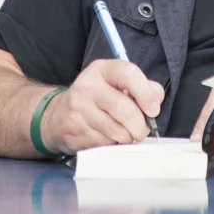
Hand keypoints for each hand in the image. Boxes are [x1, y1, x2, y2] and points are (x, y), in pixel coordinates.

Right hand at [40, 59, 164, 154]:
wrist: (58, 116)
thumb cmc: (97, 99)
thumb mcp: (116, 85)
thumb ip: (142, 88)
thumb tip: (156, 101)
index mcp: (102, 69)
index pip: (128, 73)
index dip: (145, 93)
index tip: (153, 110)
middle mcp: (88, 85)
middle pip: (125, 109)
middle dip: (140, 126)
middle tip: (141, 131)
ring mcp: (79, 108)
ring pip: (117, 130)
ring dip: (126, 137)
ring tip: (123, 133)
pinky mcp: (75, 129)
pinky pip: (105, 142)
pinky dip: (112, 144)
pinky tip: (107, 136)